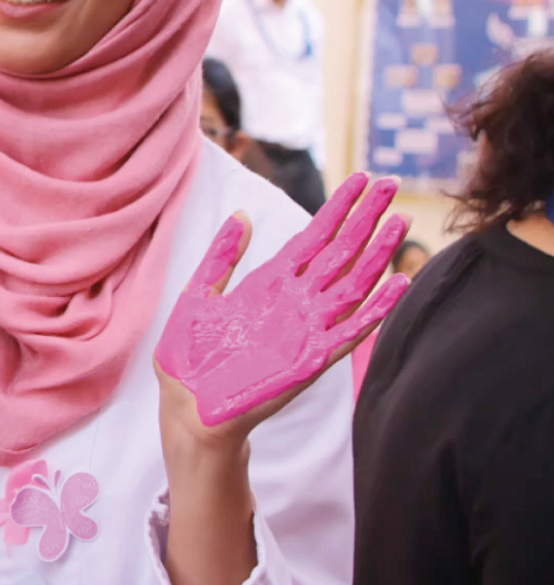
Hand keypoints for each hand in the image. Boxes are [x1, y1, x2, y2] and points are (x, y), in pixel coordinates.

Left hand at [155, 173, 410, 447]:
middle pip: (339, 252)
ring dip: (377, 255)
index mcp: (270, 284)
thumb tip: (241, 214)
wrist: (185, 405)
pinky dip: (376, 310)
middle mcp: (295, 303)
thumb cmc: (188, 355)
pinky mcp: (310, 360)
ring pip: (352, 285)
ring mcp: (306, 329)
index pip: (313, 237)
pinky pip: (350, 332)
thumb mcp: (198, 295)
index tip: (361, 179)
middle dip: (365, 219)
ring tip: (399, 221)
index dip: (337, 209)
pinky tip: (398, 284)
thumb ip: (222, 257)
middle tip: (390, 183)